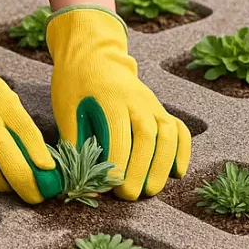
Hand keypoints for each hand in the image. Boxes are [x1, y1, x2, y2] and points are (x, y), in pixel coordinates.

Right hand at [0, 3, 61, 202]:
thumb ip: (9, 111)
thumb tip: (27, 143)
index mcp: (3, 100)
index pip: (30, 135)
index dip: (41, 158)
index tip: (50, 174)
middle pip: (12, 161)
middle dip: (27, 185)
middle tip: (34, 196)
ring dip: (0, 185)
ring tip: (7, 188)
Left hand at [46, 4, 190, 197]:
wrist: (92, 53)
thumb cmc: (75, 82)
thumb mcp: (66, 108)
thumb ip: (74, 142)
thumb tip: (81, 179)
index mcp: (110, 96)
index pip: (119, 133)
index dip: (117, 162)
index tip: (110, 184)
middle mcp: (137, 99)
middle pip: (147, 136)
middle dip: (140, 168)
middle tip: (129, 194)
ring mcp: (152, 103)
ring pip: (168, 134)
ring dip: (162, 164)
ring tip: (151, 190)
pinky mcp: (160, 108)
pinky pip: (179, 129)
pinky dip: (183, 150)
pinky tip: (177, 172)